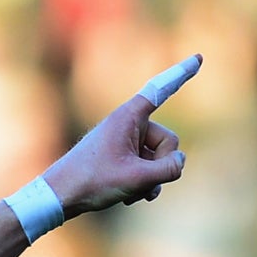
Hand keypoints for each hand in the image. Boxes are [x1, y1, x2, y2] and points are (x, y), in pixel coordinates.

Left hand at [42, 54, 199, 214]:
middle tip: (140, 183)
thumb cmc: (91, 183)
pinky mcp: (121, 157)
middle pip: (168, 141)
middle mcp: (128, 124)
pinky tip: (130, 199)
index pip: (160, 91)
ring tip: (131, 194)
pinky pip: (146, 167)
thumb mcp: (136, 179)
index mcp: (128, 117)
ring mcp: (125, 141)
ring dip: (151, 179)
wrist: (57, 199)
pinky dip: (143, 183)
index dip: (182, 74)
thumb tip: (180, 162)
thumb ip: (169, 169)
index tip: (199, 58)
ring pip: (158, 158)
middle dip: (161, 165)